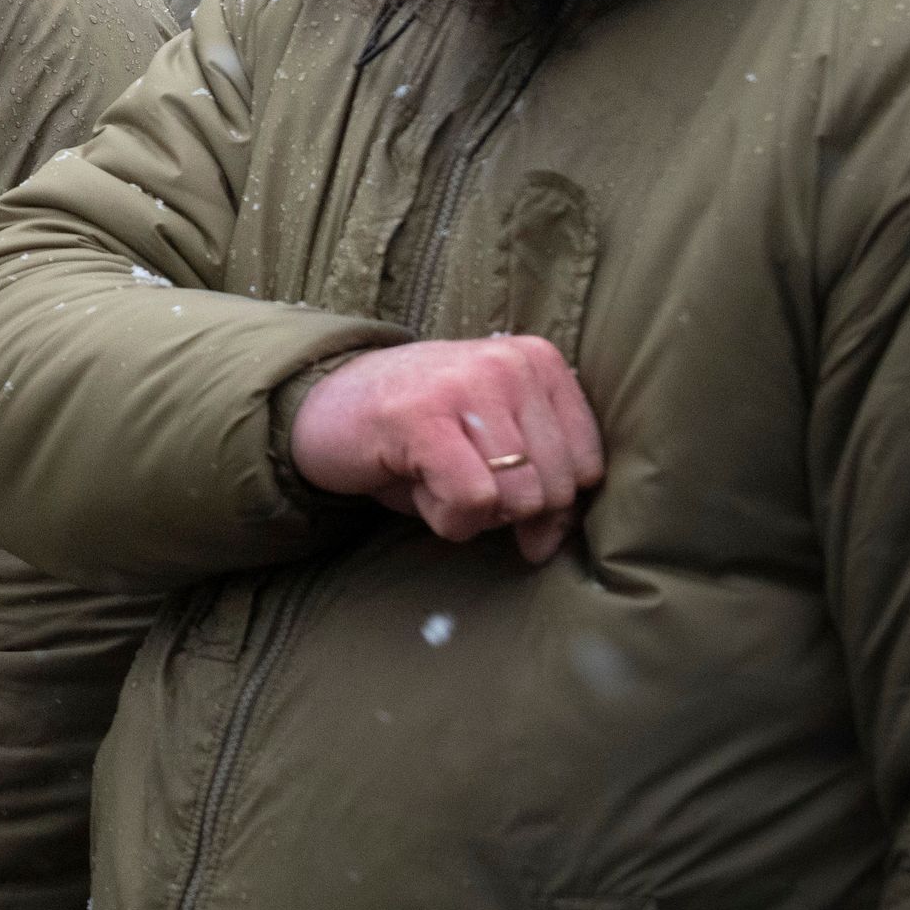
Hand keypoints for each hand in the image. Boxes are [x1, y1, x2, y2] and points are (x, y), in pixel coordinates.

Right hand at [290, 335, 604, 561]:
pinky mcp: (424, 415)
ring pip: (518, 498)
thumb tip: (548, 548)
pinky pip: (474, 500)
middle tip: (453, 480)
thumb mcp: (490, 450)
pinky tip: (416, 487)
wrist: (320, 406)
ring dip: (470, 513)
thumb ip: (537, 492)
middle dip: (505, 510)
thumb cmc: (412, 434)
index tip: (495, 487)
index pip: (589, 465)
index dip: (546, 502)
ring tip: (432, 477)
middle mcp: (510, 363)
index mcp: (539, 361)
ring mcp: (467, 383)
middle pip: (557, 487)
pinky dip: (446, 517)